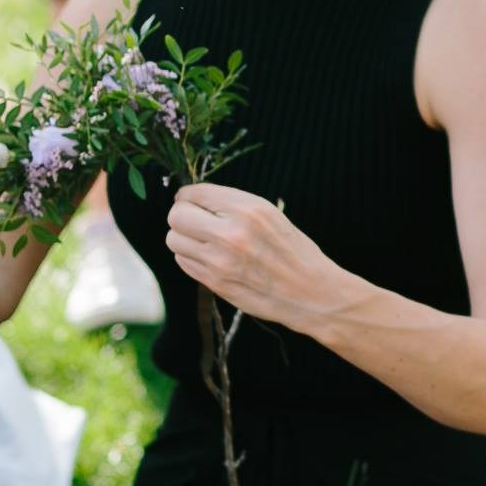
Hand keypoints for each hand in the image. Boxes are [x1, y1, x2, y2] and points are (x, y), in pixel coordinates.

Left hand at [166, 183, 340, 329]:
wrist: (311, 292)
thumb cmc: (293, 251)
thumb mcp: (270, 215)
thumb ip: (232, 204)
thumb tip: (191, 198)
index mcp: (248, 210)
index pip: (194, 193)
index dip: (188, 196)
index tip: (192, 201)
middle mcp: (231, 233)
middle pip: (176, 215)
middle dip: (182, 215)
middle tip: (195, 221)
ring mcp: (220, 261)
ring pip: (174, 239)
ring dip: (184, 238)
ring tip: (204, 242)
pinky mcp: (215, 283)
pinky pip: (183, 262)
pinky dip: (190, 257)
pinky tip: (210, 259)